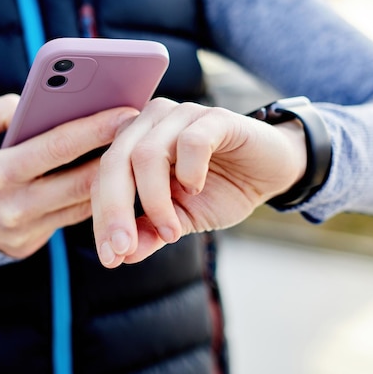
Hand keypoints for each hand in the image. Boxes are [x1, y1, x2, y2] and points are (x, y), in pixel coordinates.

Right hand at [0, 101, 138, 258]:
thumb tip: (34, 106)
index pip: (56, 148)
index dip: (95, 128)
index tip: (128, 109)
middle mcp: (13, 207)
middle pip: (81, 180)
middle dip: (118, 154)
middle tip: (147, 130)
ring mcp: (25, 232)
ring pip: (85, 204)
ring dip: (117, 179)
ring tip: (139, 152)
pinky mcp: (32, 245)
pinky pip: (75, 218)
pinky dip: (99, 198)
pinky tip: (120, 177)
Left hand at [91, 98, 306, 267]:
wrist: (270, 172)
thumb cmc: (220, 190)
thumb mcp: (180, 220)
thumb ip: (149, 232)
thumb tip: (121, 255)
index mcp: (133, 143)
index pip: (102, 179)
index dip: (103, 218)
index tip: (111, 258)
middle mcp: (151, 122)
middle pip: (115, 162)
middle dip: (115, 211)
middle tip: (124, 248)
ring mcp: (182, 115)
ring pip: (146, 153)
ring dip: (155, 200)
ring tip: (172, 230)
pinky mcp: (216, 117)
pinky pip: (191, 142)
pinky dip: (190, 173)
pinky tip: (197, 189)